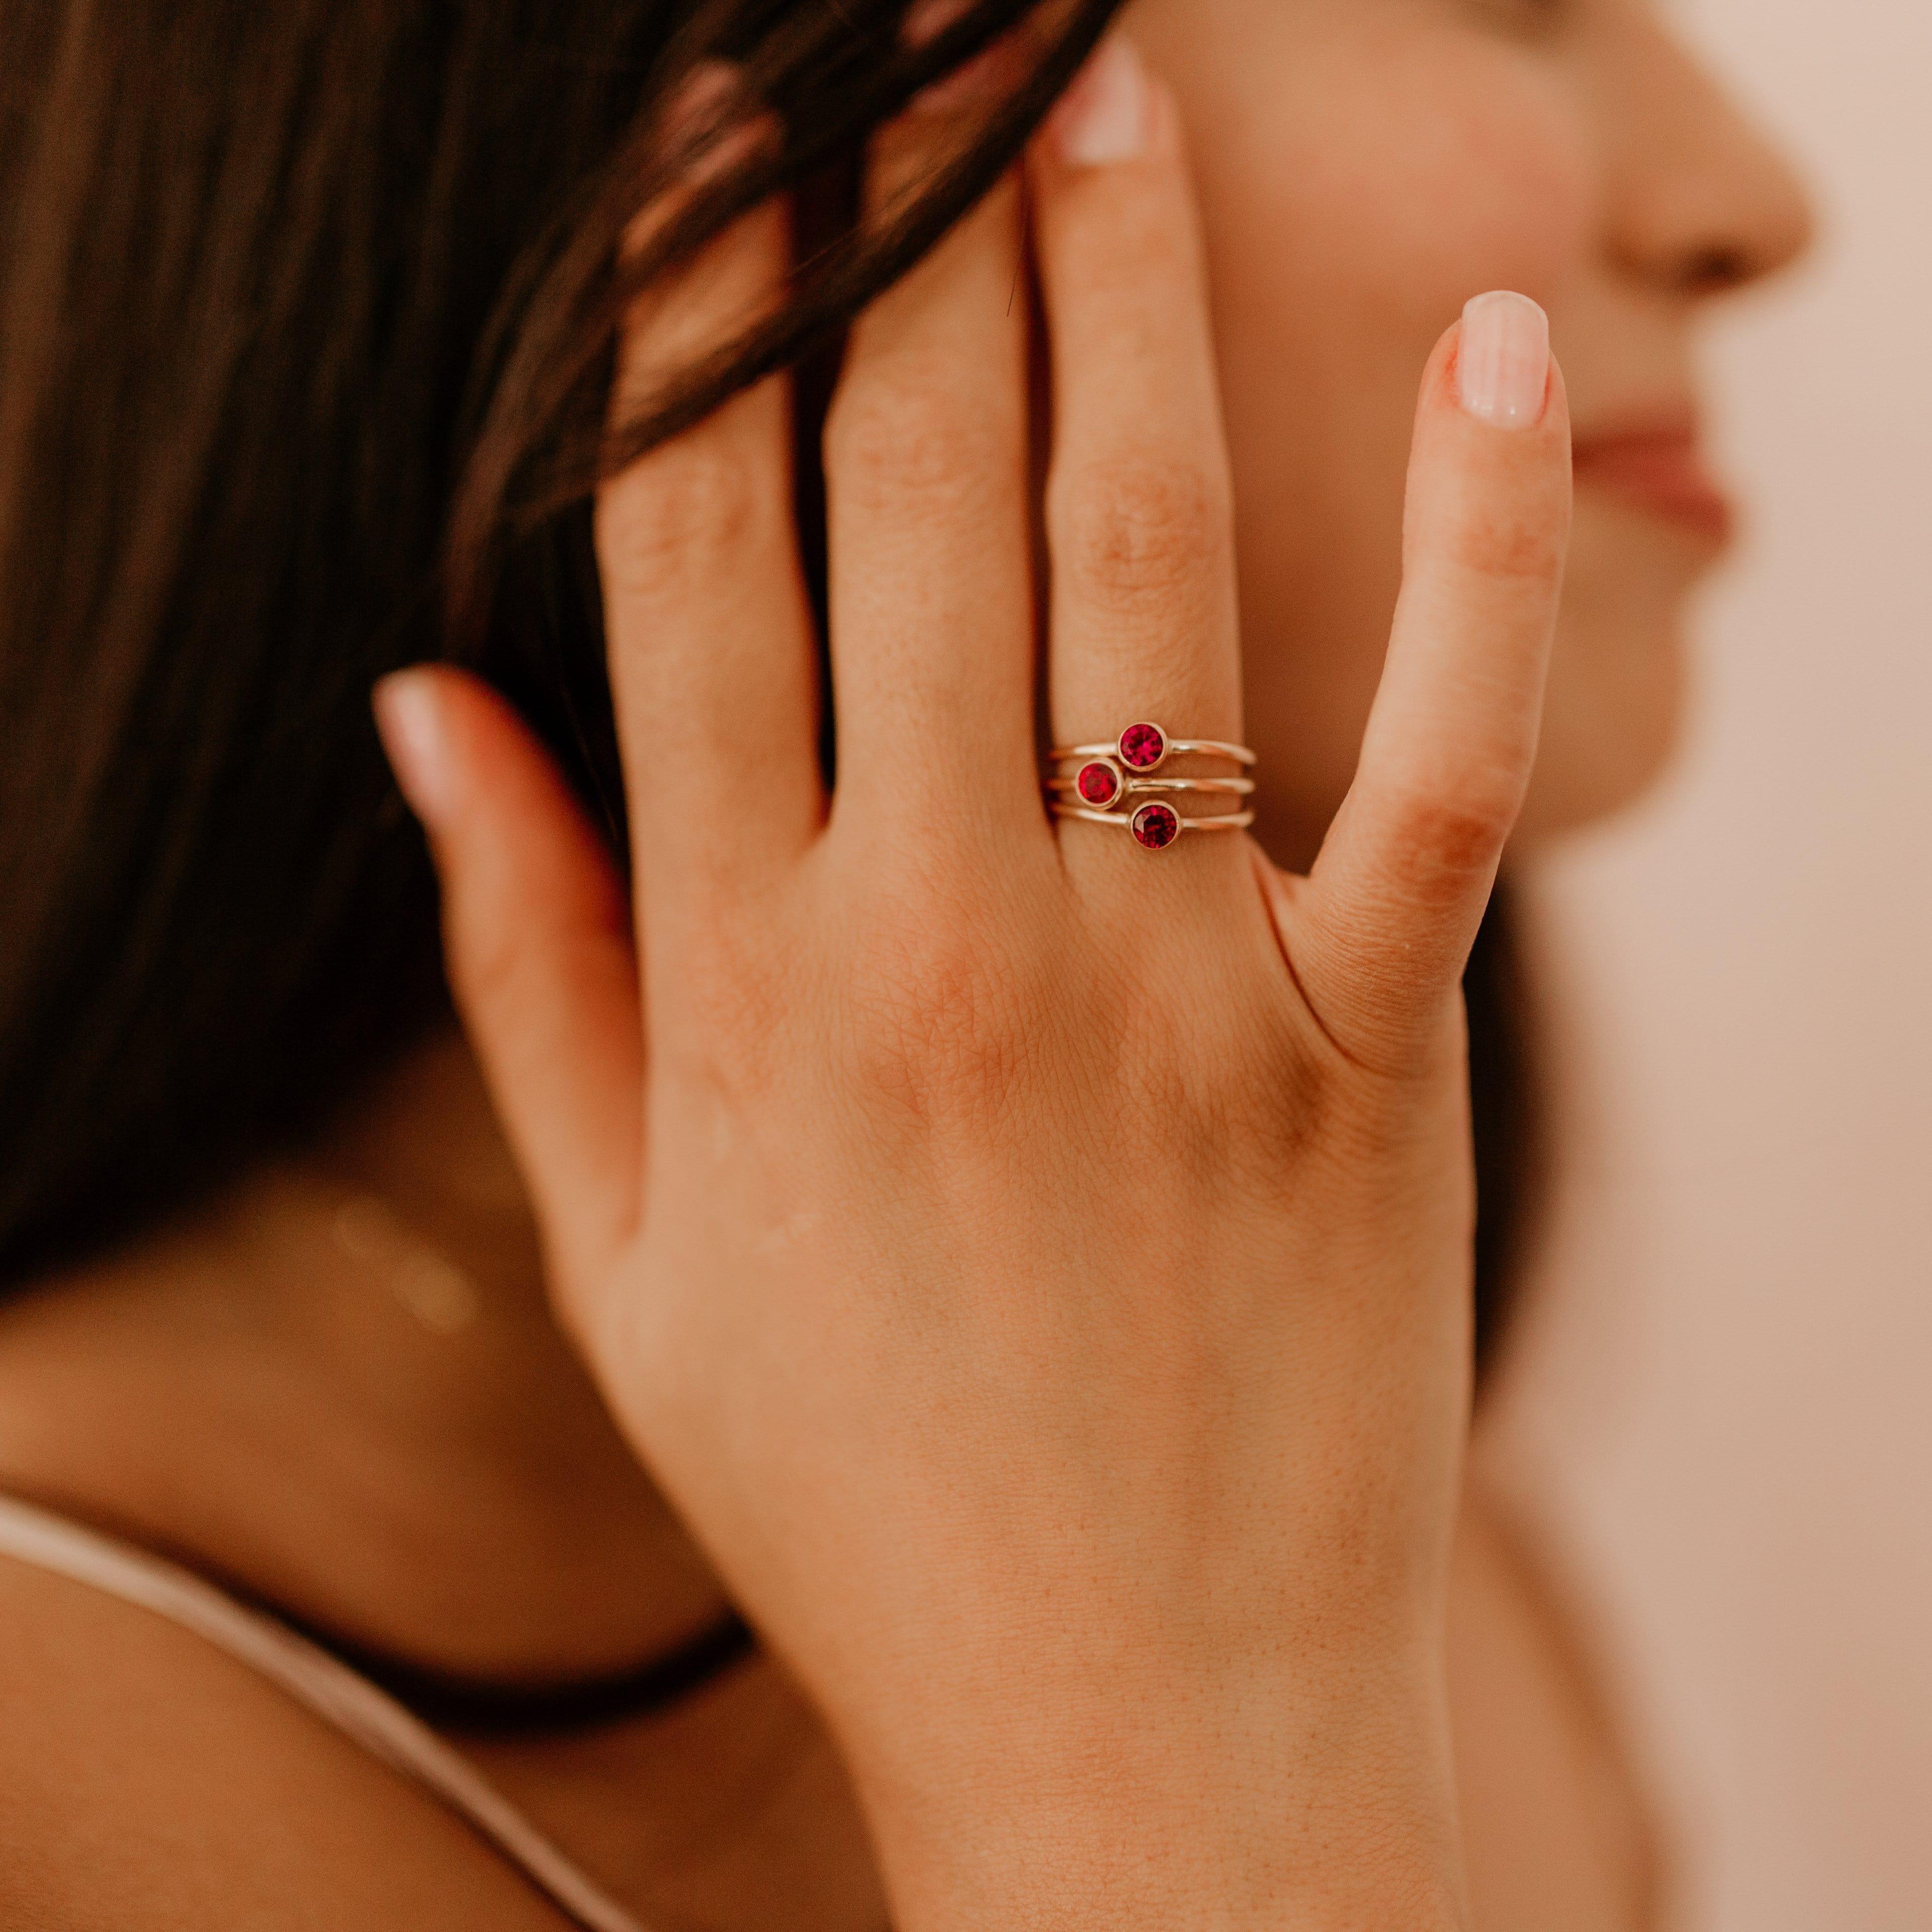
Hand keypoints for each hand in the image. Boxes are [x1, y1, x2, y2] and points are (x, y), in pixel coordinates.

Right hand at [376, 36, 1569, 1931]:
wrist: (1129, 1720)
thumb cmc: (864, 1495)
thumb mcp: (635, 1261)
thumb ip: (528, 972)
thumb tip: (416, 710)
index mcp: (749, 992)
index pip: (685, 561)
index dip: (684, 319)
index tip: (700, 151)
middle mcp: (953, 950)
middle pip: (905, 503)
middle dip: (890, 234)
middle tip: (897, 44)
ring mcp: (1184, 995)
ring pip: (1147, 564)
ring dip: (1113, 302)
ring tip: (1093, 97)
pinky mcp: (1380, 1050)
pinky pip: (1447, 753)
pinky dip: (1482, 547)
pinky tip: (1486, 352)